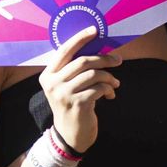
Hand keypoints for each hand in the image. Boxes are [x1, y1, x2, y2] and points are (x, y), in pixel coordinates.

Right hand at [37, 29, 116, 152]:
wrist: (69, 136)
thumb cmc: (72, 105)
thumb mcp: (66, 86)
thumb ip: (74, 70)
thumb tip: (99, 49)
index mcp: (48, 75)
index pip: (64, 50)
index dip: (80, 38)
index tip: (95, 30)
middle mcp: (52, 83)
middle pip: (83, 61)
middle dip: (104, 59)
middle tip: (118, 60)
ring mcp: (63, 94)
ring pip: (93, 74)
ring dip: (109, 77)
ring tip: (115, 83)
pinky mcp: (77, 104)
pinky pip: (99, 88)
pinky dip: (109, 89)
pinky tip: (110, 95)